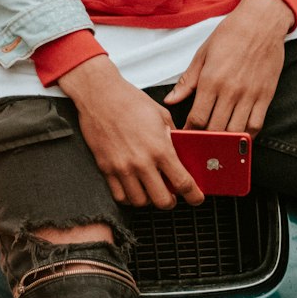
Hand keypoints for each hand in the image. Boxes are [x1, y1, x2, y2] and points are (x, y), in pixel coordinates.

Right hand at [60, 57, 204, 208]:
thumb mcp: (161, 115)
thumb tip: (179, 151)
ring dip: (150, 200)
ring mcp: (122, 168)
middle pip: (162, 200)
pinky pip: (119, 196)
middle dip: (171, 202)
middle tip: (173, 196)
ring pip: (140, 202)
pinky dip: (129, 198)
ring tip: (152, 192)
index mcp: (160, 148)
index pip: (182, 182)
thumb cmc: (129, 101)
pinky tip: (134, 189)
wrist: (100, 96)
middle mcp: (141, 162)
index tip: (196, 198)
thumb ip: (173, 137)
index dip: (193, 195)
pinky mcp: (106, 168)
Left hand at [164, 0, 292, 134]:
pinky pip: (256, 124)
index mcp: (211, 80)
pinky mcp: (265, 95)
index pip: (197, 118)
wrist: (261, 22)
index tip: (186, 137)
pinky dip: (247, 136)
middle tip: (200, 144)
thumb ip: (187, 81)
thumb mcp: (203, 54)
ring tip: (218, 145)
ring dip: (226, 142)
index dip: (189, 133)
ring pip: (236, 132)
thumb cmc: (230, 34)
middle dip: (206, 141)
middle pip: (215, 130)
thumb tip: (170, 99)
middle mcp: (230, 90)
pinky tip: (239, 138)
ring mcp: (250, 95)